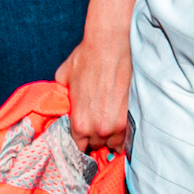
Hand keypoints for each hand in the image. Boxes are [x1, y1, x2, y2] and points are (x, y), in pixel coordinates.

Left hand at [57, 32, 131, 154]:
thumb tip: (62, 101)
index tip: (81, 137)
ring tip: (107, 126)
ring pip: (113, 144)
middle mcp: (97, 129)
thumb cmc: (86, 58)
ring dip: (109, 137)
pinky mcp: (130, 117)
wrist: (109, 46)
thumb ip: (62, 96)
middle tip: (94, 127)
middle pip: (96, 146)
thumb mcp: (63, 78)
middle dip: (94, 139)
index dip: (78, 142)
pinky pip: (126, 137)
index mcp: (79, 123)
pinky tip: (118, 124)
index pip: (77, 148)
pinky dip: (122, 134)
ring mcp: (116, 125)